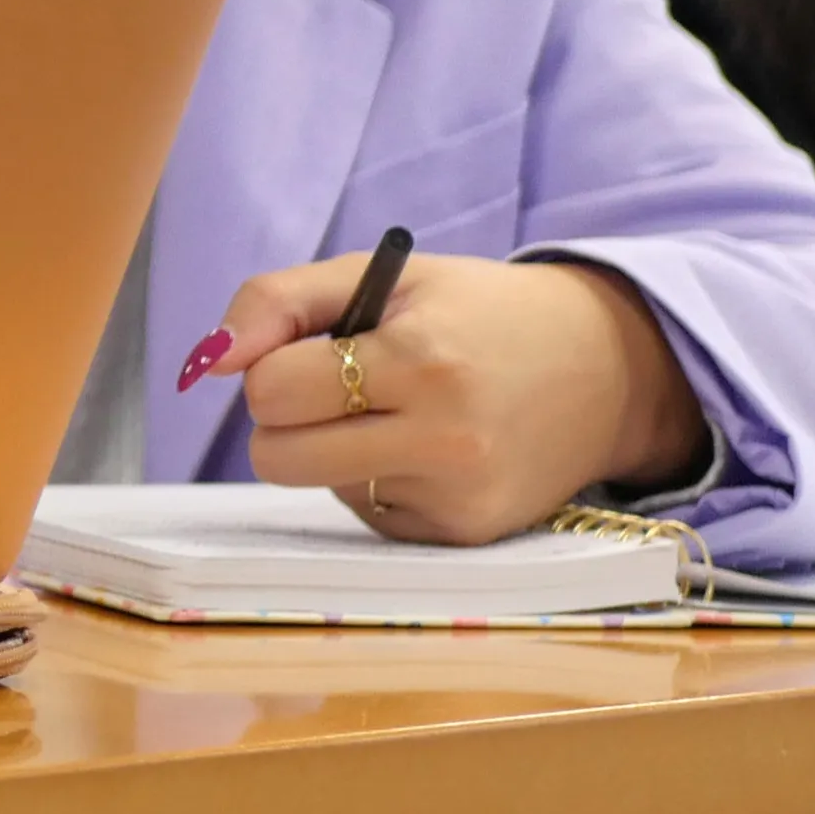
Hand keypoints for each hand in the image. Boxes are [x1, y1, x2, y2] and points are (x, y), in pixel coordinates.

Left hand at [203, 250, 704, 544]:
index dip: (272, 367)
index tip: (305, 349)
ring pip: (320, 487)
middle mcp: (445, 439)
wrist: (607, 371)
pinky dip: (378, 480)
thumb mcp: (384, 276)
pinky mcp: (465, 537)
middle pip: (280, 458)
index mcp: (423, 360)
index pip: (275, 389)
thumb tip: (207, 361)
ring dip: (334, 450)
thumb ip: (279, 300)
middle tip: (332, 387)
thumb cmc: (477, 313)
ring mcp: (458, 498)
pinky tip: (429, 448)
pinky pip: (368, 514)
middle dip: (283, 421)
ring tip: (399, 410)